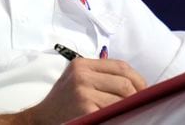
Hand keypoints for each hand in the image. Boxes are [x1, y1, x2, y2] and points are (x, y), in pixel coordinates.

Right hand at [21, 58, 146, 123]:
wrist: (40, 119)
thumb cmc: (63, 102)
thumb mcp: (78, 80)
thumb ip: (100, 76)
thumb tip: (136, 85)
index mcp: (82, 64)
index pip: (121, 67)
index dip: (138, 80)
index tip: (144, 91)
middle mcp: (82, 75)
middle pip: (125, 83)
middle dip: (138, 96)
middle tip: (141, 106)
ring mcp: (83, 92)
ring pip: (122, 99)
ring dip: (129, 108)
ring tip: (129, 113)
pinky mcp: (85, 109)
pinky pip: (113, 112)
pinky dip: (119, 116)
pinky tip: (118, 118)